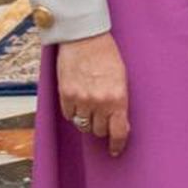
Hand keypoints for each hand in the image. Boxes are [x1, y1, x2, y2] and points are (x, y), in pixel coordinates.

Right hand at [57, 33, 129, 157]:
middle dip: (102, 127)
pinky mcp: (65, 94)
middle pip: (99, 131)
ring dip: (87, 120)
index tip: (115, 150)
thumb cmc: (107, 55)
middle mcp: (99, 102)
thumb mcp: (122, 78)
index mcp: (118, 98)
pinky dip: (73, 112)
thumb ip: (120, 101)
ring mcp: (81, 99)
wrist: (84, 37)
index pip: (118, 132)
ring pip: (83, 125)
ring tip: (89, 108)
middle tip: (102, 117)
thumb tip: (120, 123)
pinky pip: (69, 115)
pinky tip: (77, 101)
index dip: (117, 144)